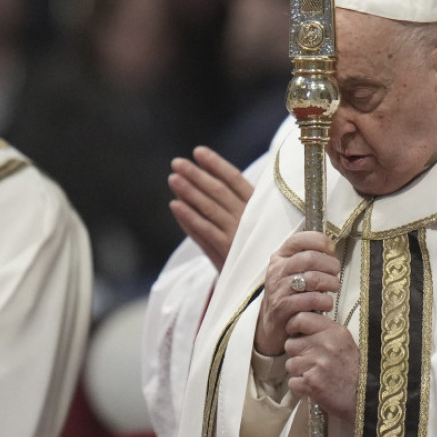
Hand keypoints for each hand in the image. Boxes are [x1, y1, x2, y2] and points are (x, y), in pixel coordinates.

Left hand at [168, 146, 252, 270]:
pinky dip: (188, 218)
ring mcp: (236, 235)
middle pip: (219, 191)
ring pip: (209, 208)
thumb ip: (236, 201)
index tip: (198, 151)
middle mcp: (248, 218)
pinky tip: (175, 205)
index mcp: (257, 207)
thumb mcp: (254, 221)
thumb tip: (207, 176)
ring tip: (172, 178)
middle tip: (177, 162)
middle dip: (196, 175)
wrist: (263, 285)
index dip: (216, 164)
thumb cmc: (255, 246)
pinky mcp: (225, 253)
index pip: (235, 179)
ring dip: (189, 192)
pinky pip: (203, 232)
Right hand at [254, 231, 339, 355]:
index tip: (331, 250)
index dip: (320, 241)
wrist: (272, 325)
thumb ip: (307, 260)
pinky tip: (326, 304)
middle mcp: (277, 270)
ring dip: (330, 283)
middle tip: (336, 273)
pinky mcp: (283, 308)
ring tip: (333, 288)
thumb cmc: (290, 295)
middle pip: (310, 258)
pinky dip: (325, 301)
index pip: (299, 239)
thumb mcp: (293, 272)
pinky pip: (311, 300)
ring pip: (312, 279)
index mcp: (280, 257)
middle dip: (330, 265)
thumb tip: (330, 249)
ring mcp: (279, 289)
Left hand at [285, 312, 359, 421]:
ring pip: (290, 364)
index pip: (300, 318)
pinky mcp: (311, 383)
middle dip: (297, 354)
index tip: (296, 334)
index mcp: (333, 331)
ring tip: (316, 375)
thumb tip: (298, 321)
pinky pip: (292, 382)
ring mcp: (318, 364)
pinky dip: (300, 387)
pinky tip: (314, 387)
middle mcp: (325, 344)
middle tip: (312, 362)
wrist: (364, 397)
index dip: (293, 326)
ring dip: (299, 372)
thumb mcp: (344, 341)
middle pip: (290, 344)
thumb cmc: (353, 369)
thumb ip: (323, 330)